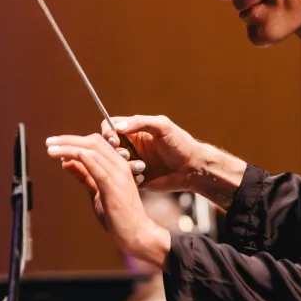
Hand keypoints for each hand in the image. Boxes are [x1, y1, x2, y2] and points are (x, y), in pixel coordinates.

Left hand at [45, 131, 171, 269]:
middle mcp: (120, 165)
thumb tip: (66, 162)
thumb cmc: (119, 215)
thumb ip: (85, 176)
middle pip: (93, 142)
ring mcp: (118, 174)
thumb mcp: (97, 191)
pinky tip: (66, 156)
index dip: (75, 140)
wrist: (137, 233)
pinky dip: (81, 158)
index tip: (57, 144)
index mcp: (118, 165)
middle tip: (49, 142)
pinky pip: (96, 166)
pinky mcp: (113, 186)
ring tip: (50, 149)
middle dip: (68, 139)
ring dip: (68, 147)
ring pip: (92, 151)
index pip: (96, 142)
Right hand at [108, 115, 244, 204]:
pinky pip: (123, 178)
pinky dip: (131, 176)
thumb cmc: (181, 144)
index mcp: (134, 131)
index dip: (108, 132)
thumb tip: (117, 126)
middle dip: (114, 151)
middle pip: (107, 146)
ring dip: (125, 164)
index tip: (113, 139)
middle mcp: (131, 145)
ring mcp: (132, 162)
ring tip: (142, 166)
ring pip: (114, 163)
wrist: (193, 169)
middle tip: (126, 154)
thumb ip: (140, 123)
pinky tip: (145, 176)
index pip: (110, 127)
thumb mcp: (162, 127)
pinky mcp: (136, 178)